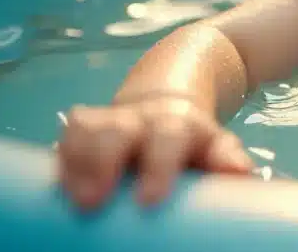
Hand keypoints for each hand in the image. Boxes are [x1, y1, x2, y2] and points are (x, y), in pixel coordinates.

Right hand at [57, 95, 253, 209]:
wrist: (171, 96)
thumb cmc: (193, 141)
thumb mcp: (216, 145)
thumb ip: (225, 158)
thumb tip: (241, 173)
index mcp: (179, 124)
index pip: (170, 138)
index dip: (159, 167)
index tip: (148, 200)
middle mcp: (140, 119)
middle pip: (118, 131)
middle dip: (103, 163)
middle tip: (92, 202)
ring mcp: (110, 120)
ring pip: (86, 129)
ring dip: (76, 161)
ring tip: (71, 198)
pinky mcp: (85, 125)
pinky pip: (67, 134)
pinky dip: (61, 156)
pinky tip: (56, 185)